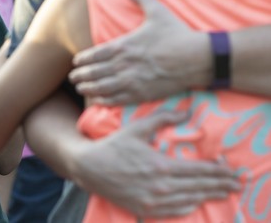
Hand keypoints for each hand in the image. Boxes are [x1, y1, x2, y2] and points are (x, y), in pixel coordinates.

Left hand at [69, 0, 210, 104]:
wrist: (196, 58)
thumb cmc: (176, 34)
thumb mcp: (157, 11)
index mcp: (123, 46)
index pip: (94, 55)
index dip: (82, 60)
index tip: (75, 62)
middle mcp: (123, 65)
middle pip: (94, 73)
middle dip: (80, 75)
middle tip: (72, 77)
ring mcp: (131, 81)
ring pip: (101, 88)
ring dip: (88, 88)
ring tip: (80, 88)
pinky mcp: (142, 94)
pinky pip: (117, 100)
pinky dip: (103, 100)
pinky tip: (96, 100)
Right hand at [73, 110, 239, 217]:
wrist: (89, 168)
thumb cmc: (113, 146)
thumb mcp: (136, 128)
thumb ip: (161, 119)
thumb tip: (185, 112)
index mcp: (161, 165)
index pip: (199, 171)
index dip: (219, 171)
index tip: (231, 170)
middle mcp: (161, 186)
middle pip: (199, 187)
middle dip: (220, 185)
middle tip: (235, 183)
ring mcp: (153, 201)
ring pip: (189, 201)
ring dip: (208, 196)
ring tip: (222, 193)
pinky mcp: (145, 209)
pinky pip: (174, 211)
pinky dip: (189, 207)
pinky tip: (195, 202)